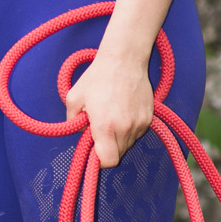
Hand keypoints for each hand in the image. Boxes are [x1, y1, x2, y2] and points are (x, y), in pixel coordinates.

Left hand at [63, 51, 154, 168]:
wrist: (124, 60)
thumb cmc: (98, 77)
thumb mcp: (74, 98)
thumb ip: (72, 121)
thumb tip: (78, 133)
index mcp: (105, 126)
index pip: (108, 161)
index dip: (99, 161)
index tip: (94, 150)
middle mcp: (125, 128)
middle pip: (118, 154)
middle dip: (107, 148)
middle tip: (99, 130)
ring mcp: (140, 123)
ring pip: (128, 144)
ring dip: (118, 138)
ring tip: (111, 117)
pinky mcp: (148, 118)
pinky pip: (137, 133)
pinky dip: (129, 129)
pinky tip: (121, 112)